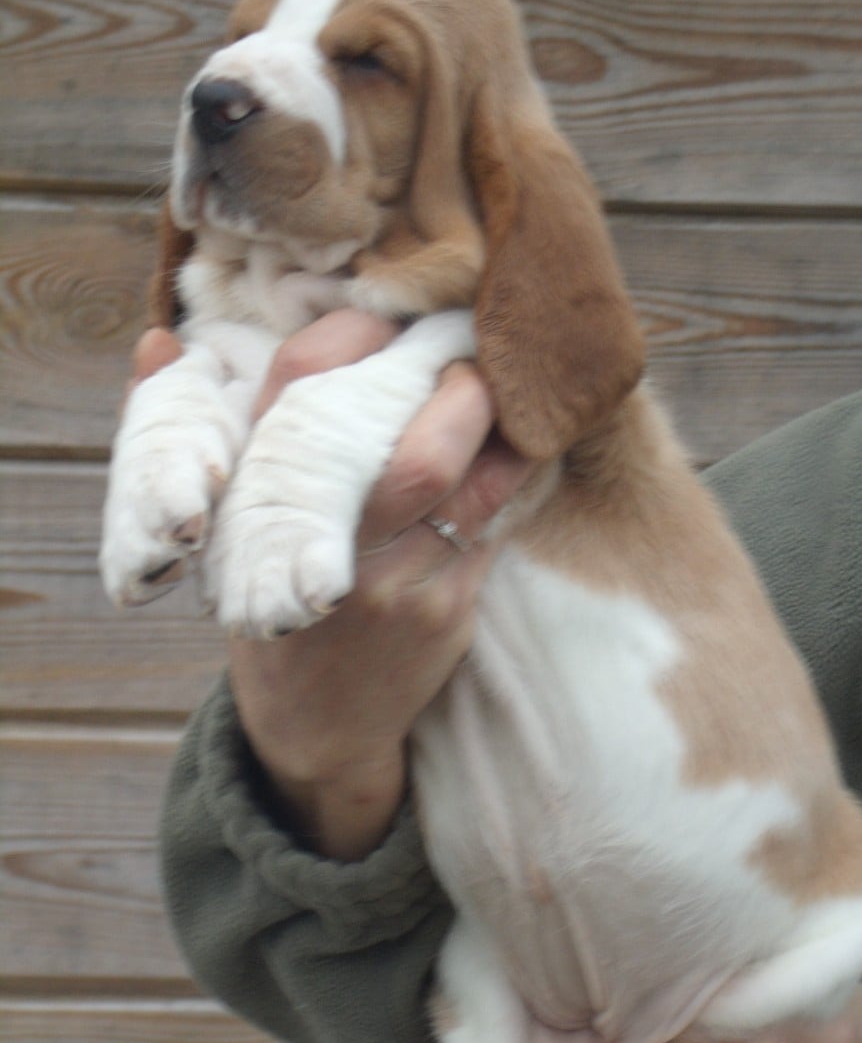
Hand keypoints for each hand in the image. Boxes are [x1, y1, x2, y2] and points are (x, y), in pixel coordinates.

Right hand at [129, 310, 531, 859]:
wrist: (313, 724)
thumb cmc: (266, 598)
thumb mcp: (224, 527)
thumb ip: (195, 431)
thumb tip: (159, 339)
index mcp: (262, 508)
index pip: (304, 397)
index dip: (358, 340)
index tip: (393, 318)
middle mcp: (327, 549)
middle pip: (418, 455)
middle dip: (462, 389)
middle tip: (477, 350)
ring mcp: (393, 588)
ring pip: (470, 490)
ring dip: (503, 429)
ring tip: (515, 392)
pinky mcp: (442, 613)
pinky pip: (491, 527)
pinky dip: (511, 478)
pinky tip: (523, 448)